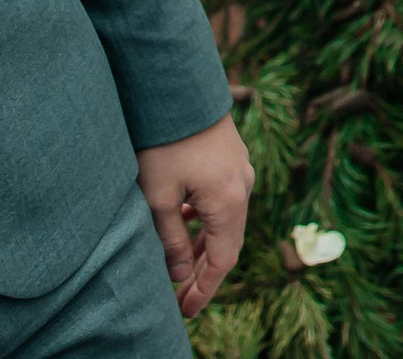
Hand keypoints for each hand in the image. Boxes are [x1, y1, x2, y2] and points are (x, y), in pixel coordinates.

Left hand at [135, 112, 253, 317]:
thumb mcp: (158, 196)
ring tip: (176, 269)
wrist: (178, 89)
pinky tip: (182, 226)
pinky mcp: (232, 160)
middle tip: (180, 300)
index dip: (204, 290)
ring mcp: (242, 171)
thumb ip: (170, 240)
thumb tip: (179, 276)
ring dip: (202, 247)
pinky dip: (205, 223)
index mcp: (229, 201)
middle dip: (203, 274)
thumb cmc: (164, 143)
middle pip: (227, 243)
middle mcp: (244, 187)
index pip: (222, 260)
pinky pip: (223, 202)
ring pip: (225, 222)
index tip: (186, 312)